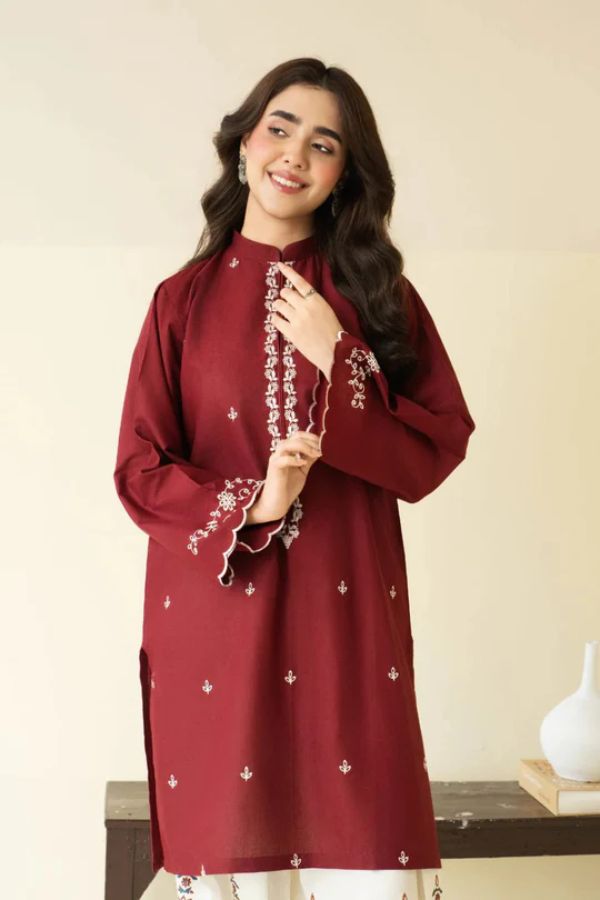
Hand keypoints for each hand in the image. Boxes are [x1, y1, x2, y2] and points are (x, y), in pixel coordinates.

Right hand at [246, 431, 321, 523]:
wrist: (275, 504)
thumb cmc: (287, 488)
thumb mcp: (302, 471)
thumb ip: (308, 459)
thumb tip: (319, 449)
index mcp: (288, 452)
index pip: (299, 436)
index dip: (311, 437)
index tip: (323, 444)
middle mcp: (281, 453)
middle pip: (294, 437)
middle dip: (310, 441)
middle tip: (320, 449)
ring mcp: (276, 459)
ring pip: (287, 444)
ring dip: (303, 447)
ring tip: (314, 454)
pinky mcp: (273, 469)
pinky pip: (282, 459)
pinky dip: (294, 459)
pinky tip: (303, 464)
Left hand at [270, 261, 341, 380]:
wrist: (334, 352)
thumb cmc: (333, 332)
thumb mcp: (327, 311)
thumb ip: (313, 302)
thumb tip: (298, 295)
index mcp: (316, 300)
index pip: (299, 282)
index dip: (288, 272)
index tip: (279, 265)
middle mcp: (306, 307)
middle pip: (286, 292)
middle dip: (284, 296)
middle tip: (285, 302)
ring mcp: (297, 320)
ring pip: (279, 305)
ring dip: (278, 306)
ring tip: (281, 311)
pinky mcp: (291, 332)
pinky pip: (276, 320)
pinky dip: (275, 319)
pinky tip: (279, 321)